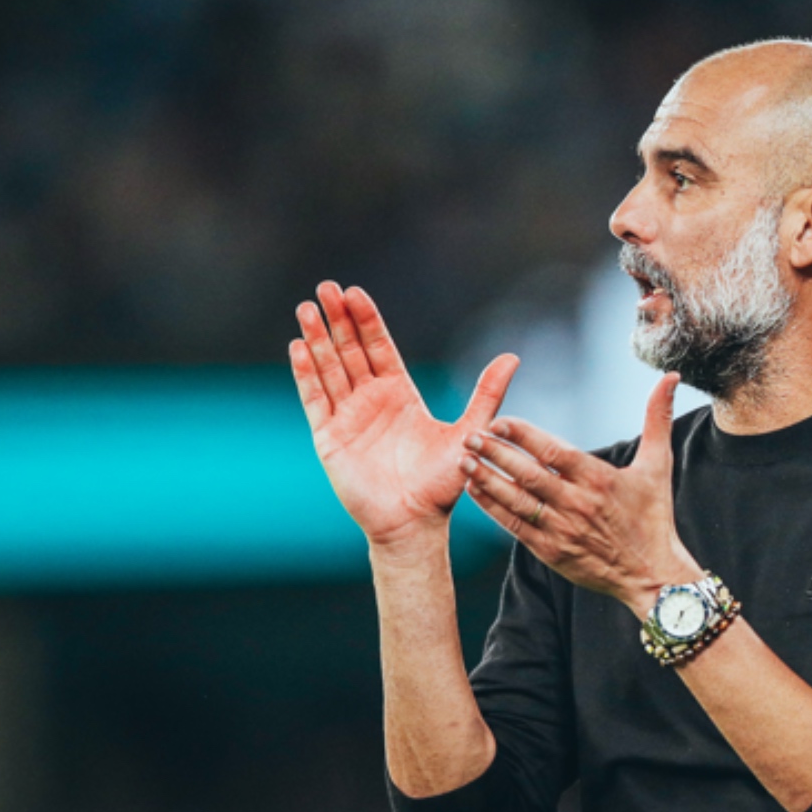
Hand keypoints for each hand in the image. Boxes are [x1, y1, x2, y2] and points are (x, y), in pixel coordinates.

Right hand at [289, 281, 517, 547]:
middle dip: (337, 319)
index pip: (379, 347)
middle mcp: (371, 400)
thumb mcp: (470, 431)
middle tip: (326, 287)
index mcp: (400, 394)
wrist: (414, 523)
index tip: (355, 292)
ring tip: (307, 308)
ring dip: (317, 339)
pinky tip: (298, 347)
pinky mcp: (329, 438)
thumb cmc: (443, 484)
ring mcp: (348, 417)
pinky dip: (306, 374)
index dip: (367, 320)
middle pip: (349, 350)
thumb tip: (512, 356)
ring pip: (329, 369)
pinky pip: (314, 400)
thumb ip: (486, 394)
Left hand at [459, 372, 702, 613]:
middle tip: (469, 435)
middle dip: (496, 453)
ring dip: (487, 480)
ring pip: (517, 501)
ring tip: (463, 460)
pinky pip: (515, 526)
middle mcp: (577, 504)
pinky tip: (474, 490)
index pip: (553, 451)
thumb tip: (671, 377)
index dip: (523, 435)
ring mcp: (562, 530)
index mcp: (599, 479)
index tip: (500, 420)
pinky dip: (493, 508)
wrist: (651, 576)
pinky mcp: (551, 552)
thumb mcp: (659, 466)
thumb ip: (658, 418)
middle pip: (528, 475)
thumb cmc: (654, 518)